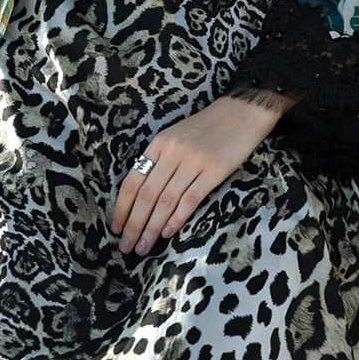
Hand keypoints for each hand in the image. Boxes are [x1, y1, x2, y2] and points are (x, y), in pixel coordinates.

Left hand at [110, 92, 295, 256]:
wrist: (243, 111)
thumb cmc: (209, 127)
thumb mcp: (177, 136)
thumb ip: (160, 159)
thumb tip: (142, 194)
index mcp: (160, 143)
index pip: (133, 181)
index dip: (122, 207)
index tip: (115, 228)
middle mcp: (173, 152)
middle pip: (146, 195)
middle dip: (134, 224)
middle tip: (126, 247)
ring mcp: (194, 161)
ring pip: (165, 201)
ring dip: (152, 228)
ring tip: (143, 247)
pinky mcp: (214, 171)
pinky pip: (190, 199)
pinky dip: (176, 219)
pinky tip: (168, 233)